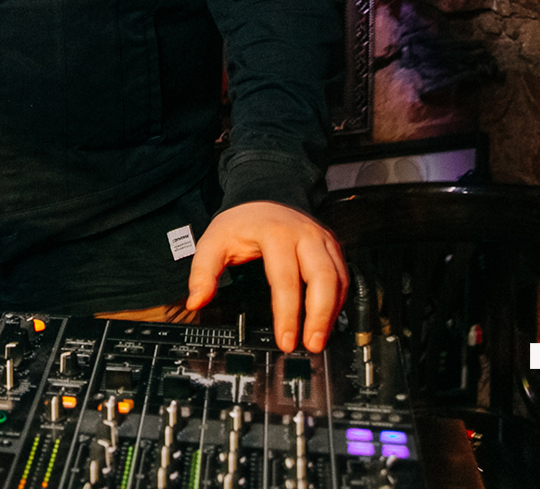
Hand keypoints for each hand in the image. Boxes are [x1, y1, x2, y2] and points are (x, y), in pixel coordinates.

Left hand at [186, 201, 347, 351]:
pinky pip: (343, 277)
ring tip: (319, 339)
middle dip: (319, 316)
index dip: (288, 314)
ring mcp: (323, 240)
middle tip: (311, 345)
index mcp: (275, 234)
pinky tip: (327, 319)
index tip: (285, 341)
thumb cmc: (241, 222)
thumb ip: (203, 271)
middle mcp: (305, 235)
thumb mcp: (214, 241)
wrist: (264, 194)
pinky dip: (338, 301)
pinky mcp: (332, 247)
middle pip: (322, 279)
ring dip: (331, 313)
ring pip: (338, 279)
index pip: (285, 280)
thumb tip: (196, 301)